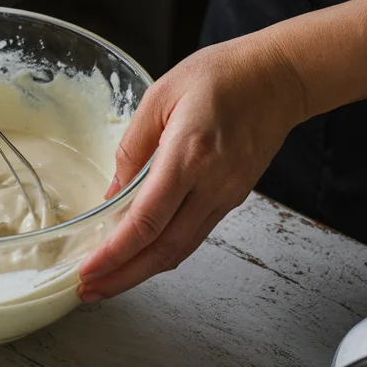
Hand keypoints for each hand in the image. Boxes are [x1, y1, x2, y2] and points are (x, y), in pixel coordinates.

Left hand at [78, 33, 307, 300]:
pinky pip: (193, 235)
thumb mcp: (160, 96)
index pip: (147, 220)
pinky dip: (163, 252)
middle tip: (87, 290)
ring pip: (180, 250)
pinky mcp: (233, 198)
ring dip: (141, 272)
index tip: (88, 270)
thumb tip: (112, 195)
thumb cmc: (220, 76)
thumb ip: (133, 148)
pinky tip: (139, 256)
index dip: (115, 253)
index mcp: (187, 155)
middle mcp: (211, 184)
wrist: (279, 77)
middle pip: (163, 250)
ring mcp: (226, 195)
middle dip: (122, 277)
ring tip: (106, 282)